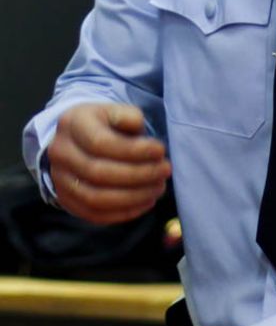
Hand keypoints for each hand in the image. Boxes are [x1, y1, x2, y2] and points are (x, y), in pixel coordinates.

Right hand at [48, 102, 171, 224]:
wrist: (75, 139)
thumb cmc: (103, 124)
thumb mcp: (113, 110)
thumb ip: (127, 116)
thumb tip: (139, 129)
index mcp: (72, 124)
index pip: (101, 143)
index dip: (134, 150)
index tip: (160, 150)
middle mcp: (60, 153)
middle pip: (98, 173)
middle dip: (138, 174)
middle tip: (165, 170)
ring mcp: (60, 180)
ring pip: (96, 198)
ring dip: (133, 196)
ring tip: (158, 187)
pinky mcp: (67, 201)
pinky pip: (95, 214)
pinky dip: (124, 212)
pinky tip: (146, 202)